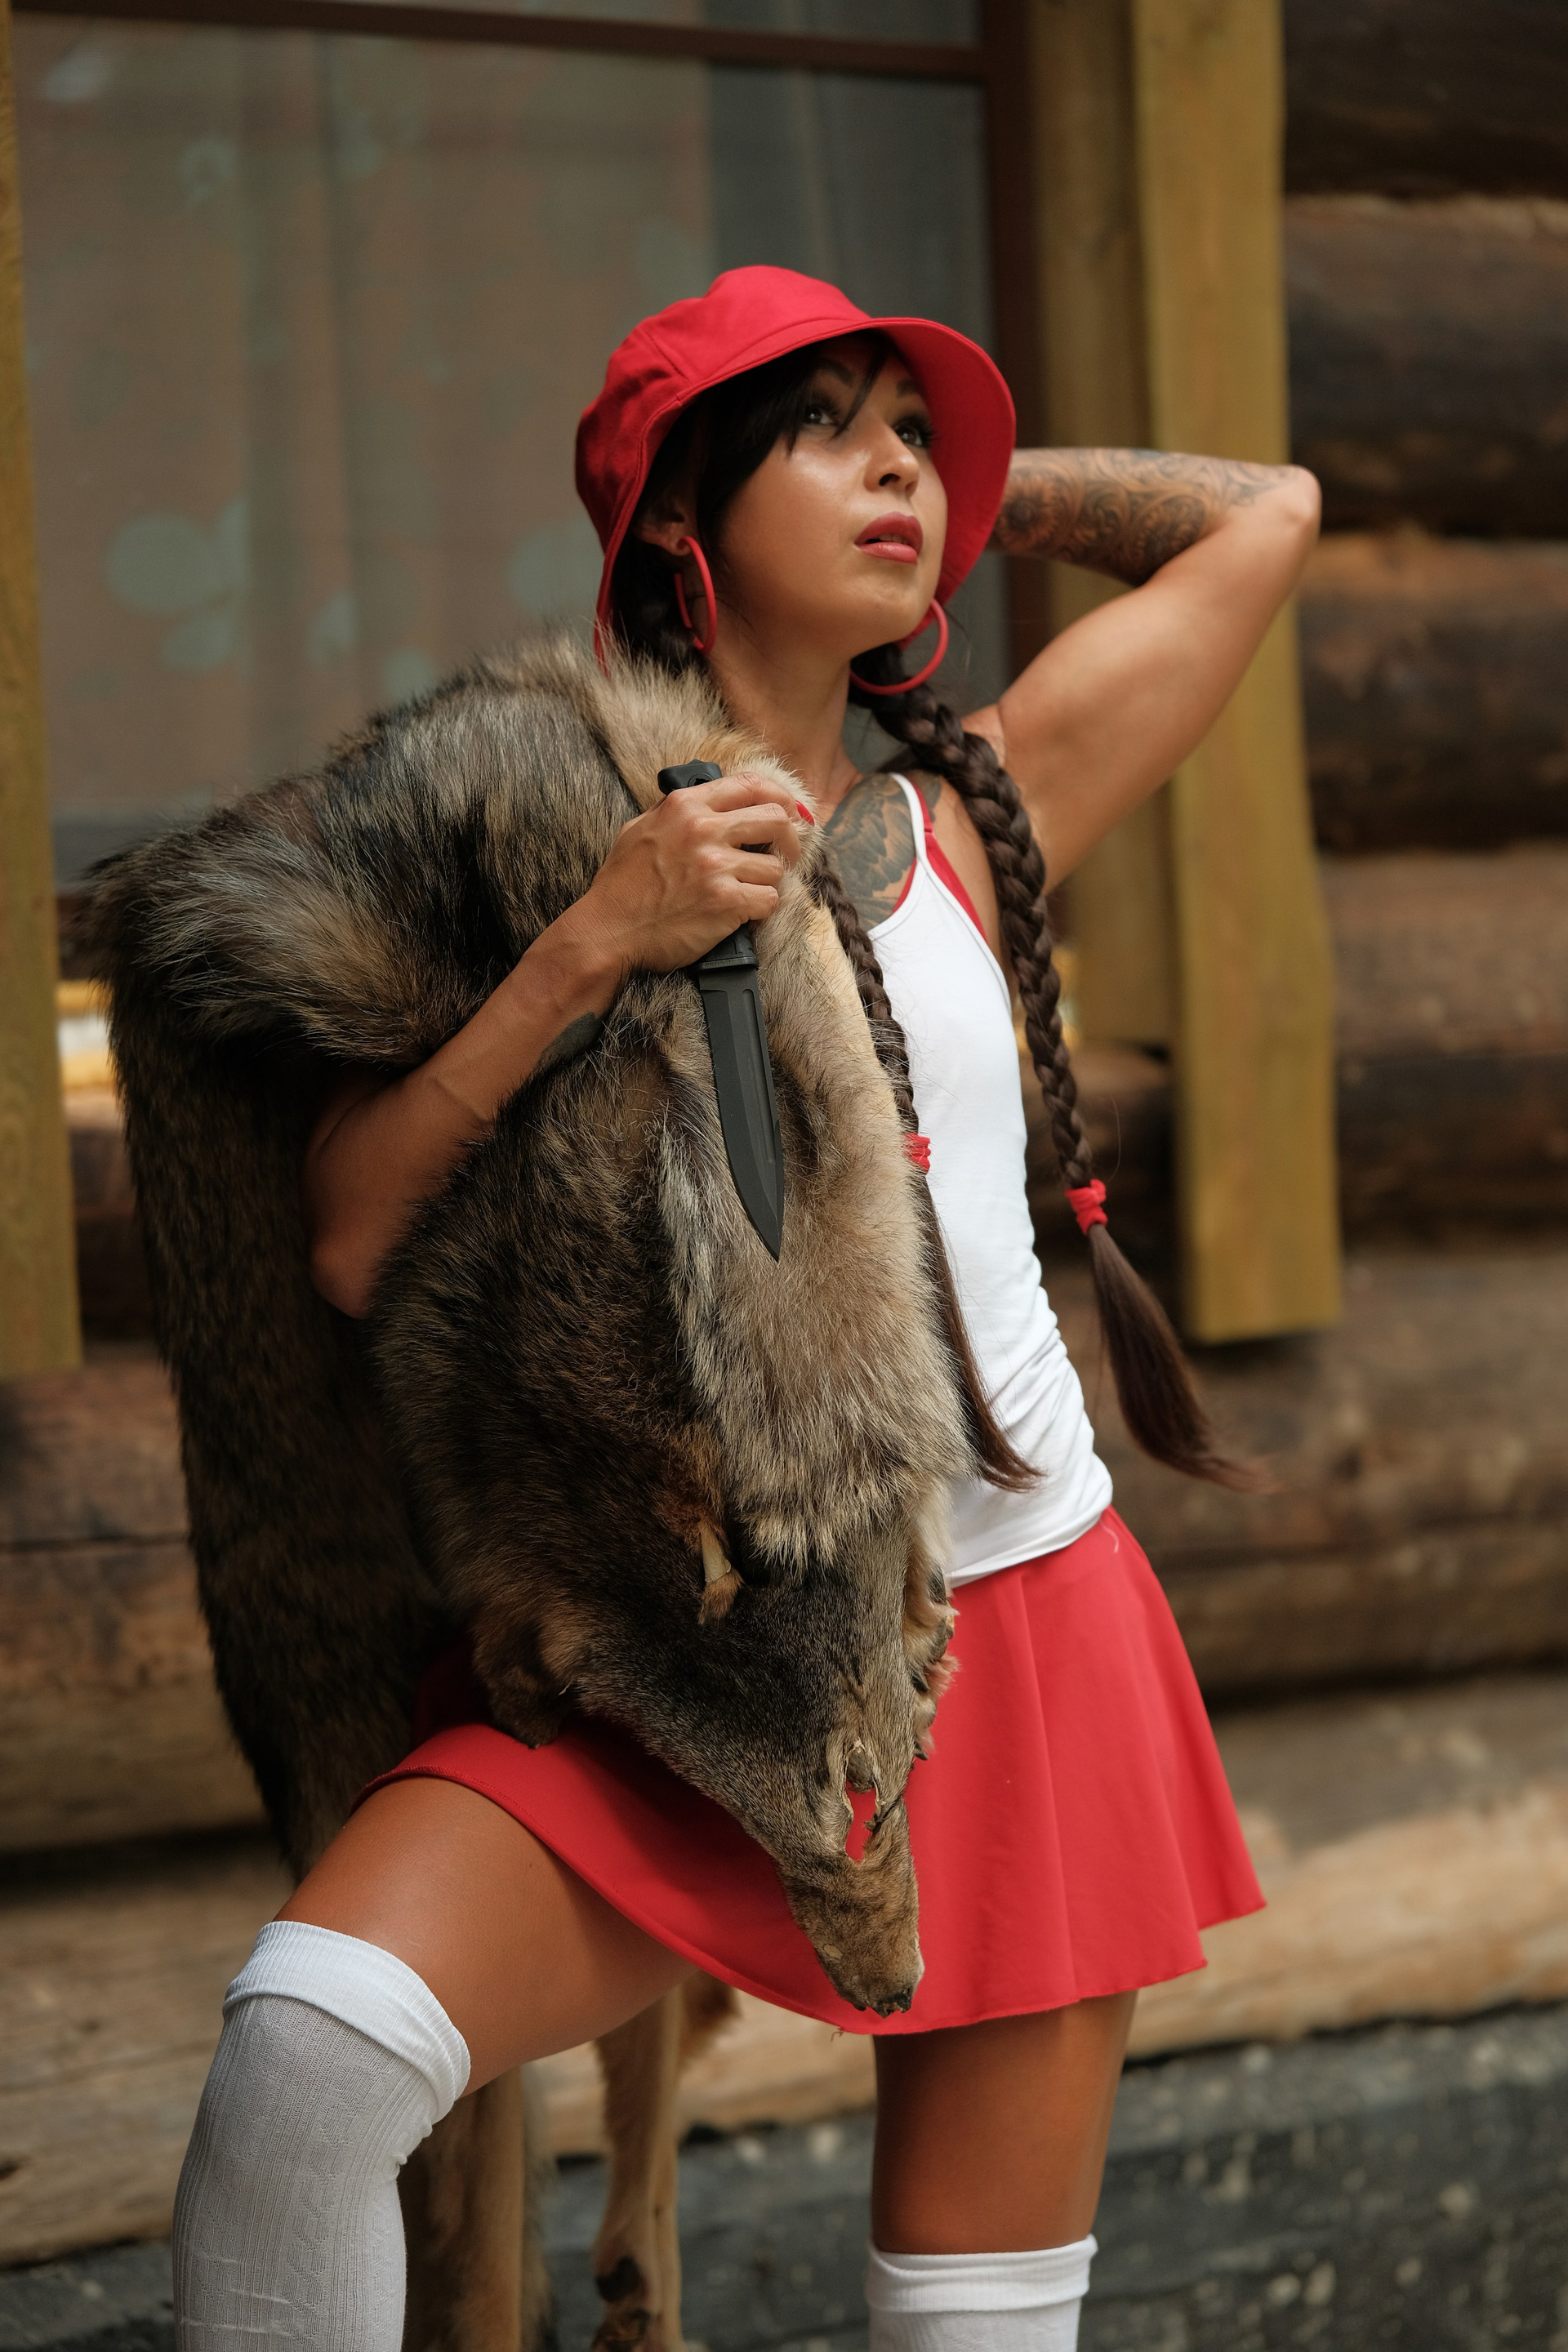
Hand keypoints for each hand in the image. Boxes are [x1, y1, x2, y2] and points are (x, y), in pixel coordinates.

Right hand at [564, 772, 806, 978]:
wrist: (608, 930)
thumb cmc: (621, 885)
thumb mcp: (639, 829)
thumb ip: (675, 811)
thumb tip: (708, 800)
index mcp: (685, 806)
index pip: (751, 785)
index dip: (780, 797)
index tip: (790, 812)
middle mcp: (703, 830)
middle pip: (776, 820)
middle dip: (790, 839)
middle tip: (785, 855)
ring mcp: (716, 866)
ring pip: (777, 867)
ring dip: (770, 882)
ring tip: (752, 891)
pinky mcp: (725, 902)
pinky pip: (770, 900)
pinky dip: (763, 909)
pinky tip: (746, 913)